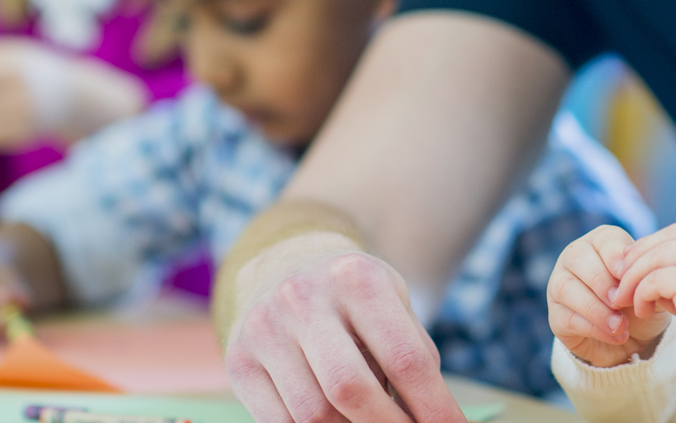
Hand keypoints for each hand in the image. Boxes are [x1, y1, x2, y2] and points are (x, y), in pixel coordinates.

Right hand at [224, 235, 465, 422]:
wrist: (285, 268)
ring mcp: (265, 327)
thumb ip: (413, 356)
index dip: (434, 408)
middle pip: (353, 390)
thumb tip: (436, 421)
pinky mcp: (238, 358)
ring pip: (313, 415)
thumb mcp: (393, 306)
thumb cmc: (355, 301)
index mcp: (357, 278)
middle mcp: (304, 296)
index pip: (406, 359)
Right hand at [548, 225, 670, 367]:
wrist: (637, 339)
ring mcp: (559, 285)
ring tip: (620, 325)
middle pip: (577, 258)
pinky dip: (594, 328)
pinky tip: (616, 335)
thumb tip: (643, 271)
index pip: (603, 239)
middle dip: (601, 281)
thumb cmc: (641, 302)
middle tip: (621, 302)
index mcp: (600, 242)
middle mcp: (574, 258)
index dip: (614, 256)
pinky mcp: (556, 316)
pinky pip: (567, 317)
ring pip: (566, 288)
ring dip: (596, 308)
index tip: (627, 275)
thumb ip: (649, 276)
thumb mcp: (651, 287)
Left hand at [612, 222, 675, 367]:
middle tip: (619, 276)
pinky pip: (656, 280)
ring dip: (635, 277)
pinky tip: (642, 311)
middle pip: (671, 239)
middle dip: (639, 257)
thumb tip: (641, 260)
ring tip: (624, 297)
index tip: (634, 259)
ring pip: (659, 256)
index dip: (656, 242)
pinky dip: (642, 294)